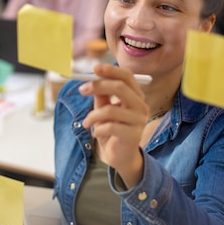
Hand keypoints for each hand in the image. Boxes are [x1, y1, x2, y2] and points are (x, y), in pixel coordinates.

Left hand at [78, 64, 149, 187]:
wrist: (120, 156)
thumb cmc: (112, 130)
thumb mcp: (104, 110)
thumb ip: (101, 95)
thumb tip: (91, 80)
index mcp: (135, 96)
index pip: (127, 77)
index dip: (111, 70)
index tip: (94, 68)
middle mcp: (141, 106)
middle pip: (120, 88)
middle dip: (98, 86)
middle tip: (82, 90)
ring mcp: (139, 121)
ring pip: (110, 110)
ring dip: (92, 116)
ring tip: (86, 123)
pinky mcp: (133, 135)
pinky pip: (109, 127)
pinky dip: (97, 129)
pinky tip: (96, 133)